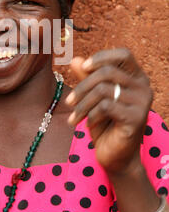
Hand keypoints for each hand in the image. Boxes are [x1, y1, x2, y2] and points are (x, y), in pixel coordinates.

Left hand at [66, 48, 152, 175]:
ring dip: (83, 104)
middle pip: (107, 72)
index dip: (102, 57)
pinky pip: (106, 107)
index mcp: (136, 77)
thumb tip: (74, 59)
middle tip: (69, 102)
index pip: (123, 54)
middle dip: (82, 86)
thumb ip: (86, 78)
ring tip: (75, 117)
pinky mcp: (137, 118)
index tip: (83, 68)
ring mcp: (142, 102)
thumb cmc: (105, 124)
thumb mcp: (93, 99)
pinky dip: (91, 115)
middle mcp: (143, 86)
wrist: (116, 157)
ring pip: (103, 90)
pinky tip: (88, 124)